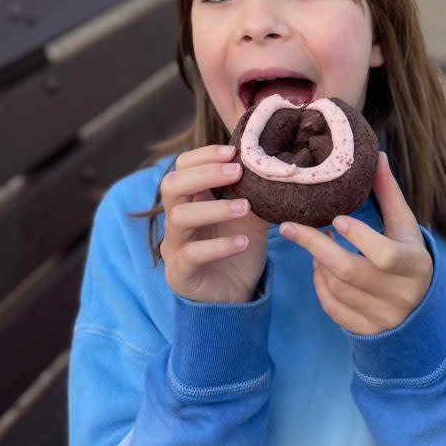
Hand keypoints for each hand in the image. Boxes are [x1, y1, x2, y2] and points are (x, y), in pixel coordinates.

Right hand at [159, 144, 269, 303]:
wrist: (237, 293)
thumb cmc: (239, 247)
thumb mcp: (251, 215)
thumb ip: (255, 191)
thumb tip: (274, 163)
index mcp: (191, 199)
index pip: (182, 167)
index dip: (203, 155)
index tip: (233, 152)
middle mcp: (176, 218)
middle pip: (171, 185)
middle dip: (204, 174)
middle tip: (237, 172)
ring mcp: (174, 245)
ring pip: (179, 217)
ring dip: (215, 208)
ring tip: (245, 207)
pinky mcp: (180, 273)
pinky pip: (192, 254)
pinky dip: (219, 246)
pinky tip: (242, 243)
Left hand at [279, 153, 432, 334]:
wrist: (422, 311)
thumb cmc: (409, 257)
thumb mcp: (405, 227)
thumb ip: (389, 195)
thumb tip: (377, 156)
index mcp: (414, 265)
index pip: (385, 255)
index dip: (359, 237)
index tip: (336, 219)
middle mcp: (400, 294)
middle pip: (350, 272)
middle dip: (316, 247)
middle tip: (289, 227)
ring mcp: (382, 316)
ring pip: (337, 289)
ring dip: (318, 263)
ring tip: (314, 243)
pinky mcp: (366, 330)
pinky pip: (334, 309)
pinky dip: (320, 287)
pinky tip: (319, 267)